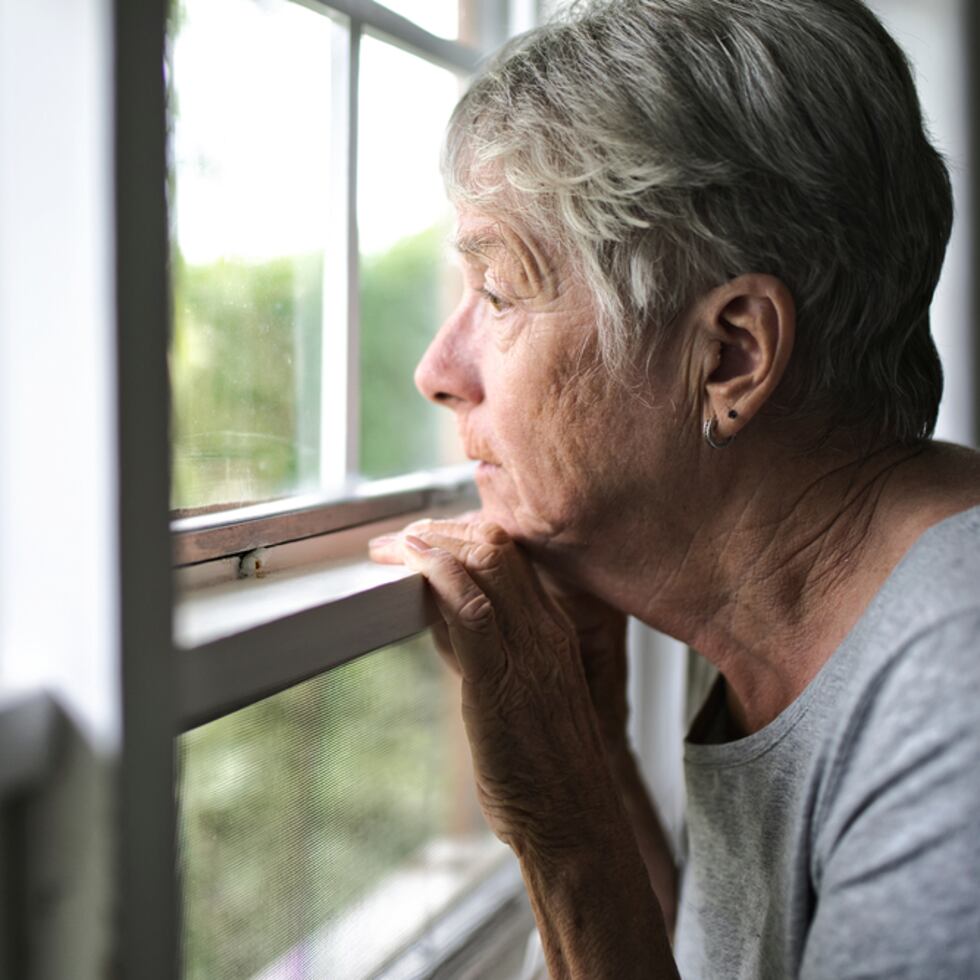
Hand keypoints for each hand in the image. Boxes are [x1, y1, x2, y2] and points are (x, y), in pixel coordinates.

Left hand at [369, 518, 618, 856]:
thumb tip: (439, 613)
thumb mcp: (517, 692)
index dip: (466, 534)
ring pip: (486, 563)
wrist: (574, 820)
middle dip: (444, 530)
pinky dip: (439, 573)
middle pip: (499, 548)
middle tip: (402, 538)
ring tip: (394, 546)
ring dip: (433, 543)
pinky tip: (413, 562)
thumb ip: (483, 648)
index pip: (513, 557)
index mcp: (553, 631)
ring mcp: (528, 651)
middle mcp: (545, 631)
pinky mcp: (501, 679)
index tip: (429, 537)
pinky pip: (471, 608)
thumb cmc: (543, 766)